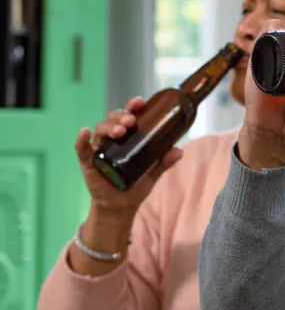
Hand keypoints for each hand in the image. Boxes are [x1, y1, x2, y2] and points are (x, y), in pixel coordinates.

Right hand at [75, 97, 182, 216]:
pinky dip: (81, 140)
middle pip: (112, 119)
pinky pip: (81, 148)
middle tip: (131, 121)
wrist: (120, 207)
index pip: (128, 116)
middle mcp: (112, 139)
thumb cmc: (135, 186)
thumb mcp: (152, 173)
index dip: (132, 107)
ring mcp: (99, 149)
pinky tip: (85, 132)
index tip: (139, 102)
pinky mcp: (87, 162)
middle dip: (121, 116)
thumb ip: (164, 162)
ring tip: (120, 131)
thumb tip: (179, 150)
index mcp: (127, 138)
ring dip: (109, 127)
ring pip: (100, 130)